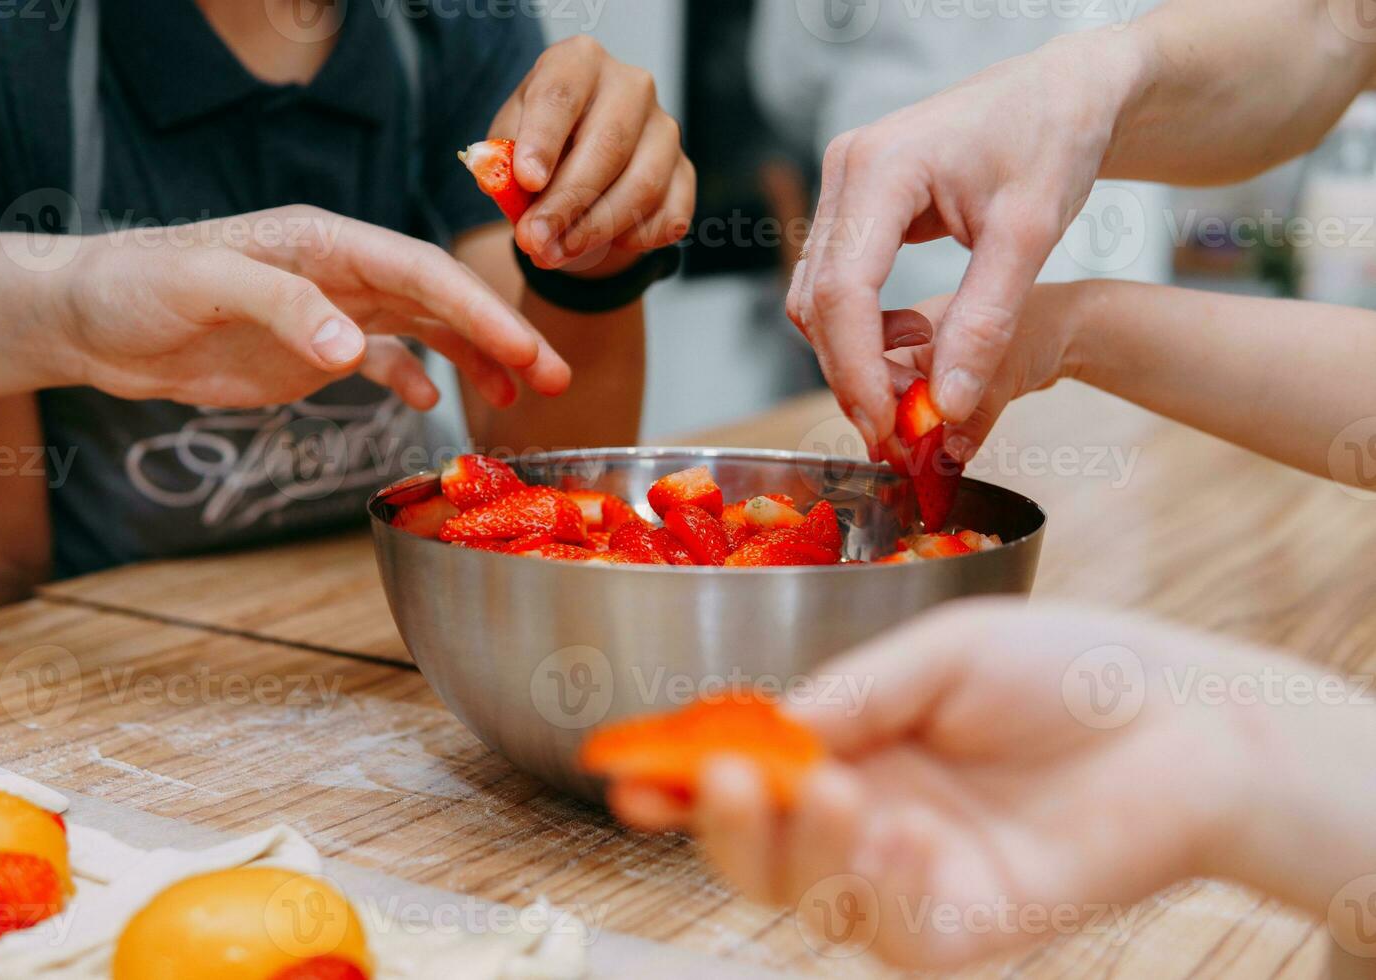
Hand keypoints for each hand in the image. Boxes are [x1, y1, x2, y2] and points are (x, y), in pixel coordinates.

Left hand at [54, 205, 570, 408]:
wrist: (90, 321)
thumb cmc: (136, 288)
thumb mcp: (204, 286)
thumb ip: (284, 308)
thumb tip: (357, 348)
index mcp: (325, 243)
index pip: (423, 272)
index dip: (481, 311)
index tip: (528, 351)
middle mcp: (340, 273)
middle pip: (441, 300)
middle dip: (502, 337)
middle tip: (556, 380)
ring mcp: (331, 313)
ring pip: (425, 330)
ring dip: (474, 360)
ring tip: (518, 398)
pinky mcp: (312, 350)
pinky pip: (383, 360)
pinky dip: (414, 379)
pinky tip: (433, 405)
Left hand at [492, 36, 694, 272]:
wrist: (582, 170)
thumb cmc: (541, 148)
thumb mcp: (509, 144)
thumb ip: (503, 160)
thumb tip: (508, 183)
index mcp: (579, 62)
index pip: (562, 95)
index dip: (543, 140)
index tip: (527, 182)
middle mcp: (630, 86)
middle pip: (608, 145)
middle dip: (568, 202)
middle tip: (535, 241)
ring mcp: (665, 129)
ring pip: (642, 185)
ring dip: (596, 229)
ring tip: (556, 254)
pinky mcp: (685, 171)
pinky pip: (670, 214)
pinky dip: (635, 238)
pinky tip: (602, 245)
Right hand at [609, 599, 1356, 968]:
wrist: (1189, 724)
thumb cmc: (1065, 671)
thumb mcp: (941, 654)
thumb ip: (849, 695)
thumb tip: (760, 727)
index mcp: (854, 745)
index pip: (747, 770)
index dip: (680, 773)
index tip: (623, 768)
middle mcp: (868, 815)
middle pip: (755, 849)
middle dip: (719, 821)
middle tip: (718, 778)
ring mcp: (911, 878)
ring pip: (804, 896)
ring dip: (798, 849)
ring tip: (833, 794)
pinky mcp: (962, 930)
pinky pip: (886, 930)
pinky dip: (877, 887)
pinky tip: (908, 837)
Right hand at [787, 32, 1145, 454]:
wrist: (1062, 89)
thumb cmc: (1052, 139)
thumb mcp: (1028, 235)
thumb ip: (985, 324)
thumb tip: (946, 407)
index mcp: (881, 168)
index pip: (841, 291)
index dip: (856, 370)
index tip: (890, 427)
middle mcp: (846, 171)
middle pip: (817, 301)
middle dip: (854, 374)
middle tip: (903, 431)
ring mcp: (843, 184)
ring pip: (817, 297)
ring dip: (856, 355)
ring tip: (919, 383)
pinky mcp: (854, 201)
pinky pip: (836, 280)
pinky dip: (864, 328)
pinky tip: (914, 341)